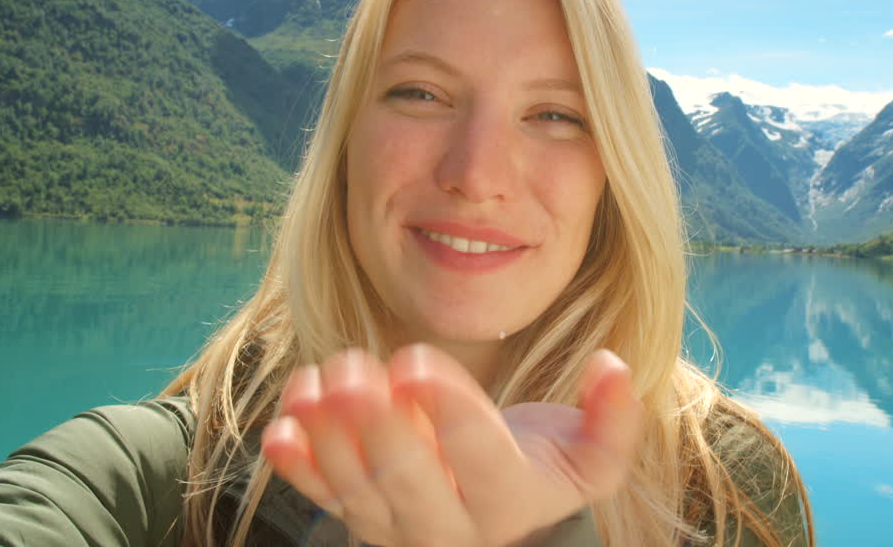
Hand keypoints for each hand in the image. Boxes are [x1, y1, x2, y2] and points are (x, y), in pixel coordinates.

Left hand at [260, 344, 642, 546]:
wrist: (497, 520)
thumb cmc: (539, 469)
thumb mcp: (588, 458)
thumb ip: (613, 421)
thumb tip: (612, 367)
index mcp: (510, 504)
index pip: (481, 461)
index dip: (449, 413)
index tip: (415, 362)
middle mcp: (449, 529)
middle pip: (407, 482)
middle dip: (376, 425)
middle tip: (354, 369)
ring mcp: (396, 531)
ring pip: (356, 491)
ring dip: (328, 438)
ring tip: (313, 382)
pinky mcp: (359, 520)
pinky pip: (324, 500)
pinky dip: (298, 470)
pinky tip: (280, 430)